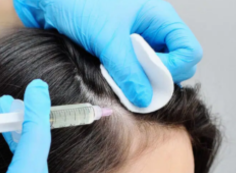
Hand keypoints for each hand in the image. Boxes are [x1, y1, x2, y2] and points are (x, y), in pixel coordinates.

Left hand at [13, 0, 202, 106]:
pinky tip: (102, 76)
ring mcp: (131, 43)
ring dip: (134, 82)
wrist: (46, 0)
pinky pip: (126, 73)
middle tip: (130, 83)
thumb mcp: (107, 37)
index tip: (150, 78)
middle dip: (154, 80)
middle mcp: (149, 31)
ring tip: (111, 77)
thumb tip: (145, 98)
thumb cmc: (79, 2)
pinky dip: (118, 80)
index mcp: (158, 18)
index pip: (189, 51)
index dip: (175, 69)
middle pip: (172, 66)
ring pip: (147, 73)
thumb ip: (127, 69)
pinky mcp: (113, 52)